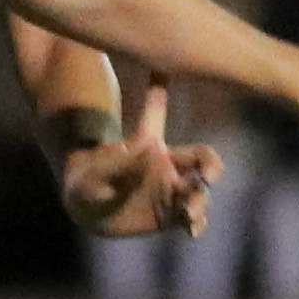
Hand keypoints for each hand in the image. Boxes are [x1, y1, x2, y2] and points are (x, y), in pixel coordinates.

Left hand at [58, 75, 224, 239]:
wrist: (87, 212)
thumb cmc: (89, 185)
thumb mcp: (98, 174)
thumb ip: (124, 163)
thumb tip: (155, 150)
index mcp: (149, 145)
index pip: (157, 113)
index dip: (158, 89)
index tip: (163, 68)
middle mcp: (167, 166)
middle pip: (201, 159)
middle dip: (211, 165)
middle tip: (208, 175)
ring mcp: (172, 191)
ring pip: (199, 191)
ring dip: (200, 200)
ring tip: (190, 210)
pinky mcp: (170, 215)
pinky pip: (190, 219)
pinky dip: (196, 224)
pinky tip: (193, 230)